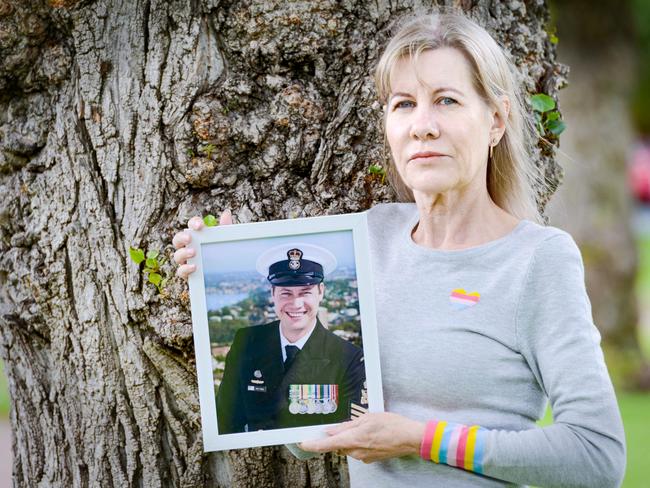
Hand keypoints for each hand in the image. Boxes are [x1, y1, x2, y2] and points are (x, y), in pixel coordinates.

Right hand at [172, 210, 232, 278]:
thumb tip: (226, 213)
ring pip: (177, 255)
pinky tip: (194, 267)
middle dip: (181, 237)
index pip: (191, 226)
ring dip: (183, 253)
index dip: (193, 223)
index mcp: (197, 236)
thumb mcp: (225, 241)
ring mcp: (186, 261)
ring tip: (193, 252)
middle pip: (178, 239)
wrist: (226, 273)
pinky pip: (181, 271)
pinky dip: (185, 269)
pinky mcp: (188, 274)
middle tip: (189, 238)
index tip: (200, 225)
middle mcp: (188, 247)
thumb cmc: (222, 253)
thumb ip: (225, 228)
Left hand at [299, 412, 424, 463]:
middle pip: (338, 445)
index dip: (313, 444)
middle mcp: (356, 452)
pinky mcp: (371, 458)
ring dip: (350, 437)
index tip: (303, 443)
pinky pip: (358, 450)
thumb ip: (347, 426)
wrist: (410, 438)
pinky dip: (359, 441)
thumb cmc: (391, 425)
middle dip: (337, 436)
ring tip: (364, 425)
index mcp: (353, 440)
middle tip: (342, 424)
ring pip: (348, 447)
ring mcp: (364, 457)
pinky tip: (370, 433)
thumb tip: (332, 431)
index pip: (327, 445)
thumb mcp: (367, 418)